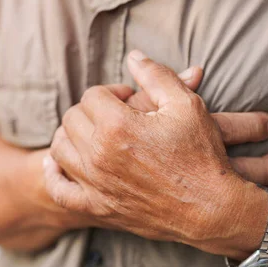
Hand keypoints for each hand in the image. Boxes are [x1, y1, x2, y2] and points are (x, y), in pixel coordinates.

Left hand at [45, 50, 267, 253]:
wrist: (212, 210)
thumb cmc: (202, 156)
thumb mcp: (187, 105)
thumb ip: (156, 75)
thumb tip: (133, 55)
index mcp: (117, 126)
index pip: (93, 95)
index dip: (112, 92)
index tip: (130, 100)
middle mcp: (98, 155)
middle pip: (73, 118)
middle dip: (92, 110)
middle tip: (116, 115)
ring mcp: (95, 184)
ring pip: (60, 148)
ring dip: (72, 135)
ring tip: (95, 134)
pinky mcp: (97, 208)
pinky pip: (60, 190)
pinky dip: (54, 175)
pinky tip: (60, 164)